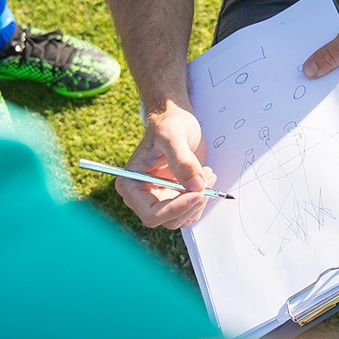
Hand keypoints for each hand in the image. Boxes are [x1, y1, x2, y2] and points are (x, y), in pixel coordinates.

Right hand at [115, 102, 215, 229]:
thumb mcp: (172, 135)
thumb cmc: (168, 123)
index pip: (151, 213)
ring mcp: (160, 198)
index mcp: (131, 184)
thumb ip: (182, 160)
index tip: (198, 194)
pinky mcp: (175, 196)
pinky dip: (202, 198)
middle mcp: (142, 196)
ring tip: (206, 173)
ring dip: (200, 200)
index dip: (175, 209)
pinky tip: (205, 176)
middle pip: (169, 219)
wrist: (176, 119)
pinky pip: (190, 210)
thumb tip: (195, 186)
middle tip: (206, 179)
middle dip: (191, 203)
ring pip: (182, 218)